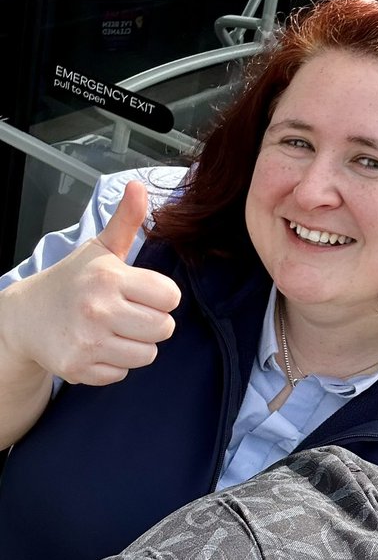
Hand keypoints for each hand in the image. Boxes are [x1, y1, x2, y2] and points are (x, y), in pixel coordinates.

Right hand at [3, 181, 181, 386]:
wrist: (25, 317)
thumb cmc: (72, 281)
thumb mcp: (99, 249)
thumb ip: (126, 220)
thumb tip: (139, 186)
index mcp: (109, 277)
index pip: (171, 297)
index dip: (161, 296)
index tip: (143, 293)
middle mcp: (98, 310)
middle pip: (164, 329)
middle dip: (152, 322)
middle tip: (129, 314)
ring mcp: (87, 342)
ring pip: (147, 354)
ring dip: (135, 345)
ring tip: (114, 330)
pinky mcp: (79, 368)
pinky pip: (122, 373)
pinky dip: (114, 364)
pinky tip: (97, 347)